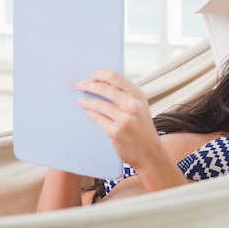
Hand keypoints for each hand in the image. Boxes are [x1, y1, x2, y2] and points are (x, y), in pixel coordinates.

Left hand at [75, 70, 187, 190]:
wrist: (149, 153)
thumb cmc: (141, 128)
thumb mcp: (139, 106)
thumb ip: (124, 94)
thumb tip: (100, 83)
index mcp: (138, 95)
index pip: (114, 76)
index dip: (98, 75)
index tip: (90, 77)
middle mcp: (132, 105)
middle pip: (104, 88)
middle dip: (88, 85)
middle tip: (79, 85)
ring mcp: (124, 119)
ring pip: (98, 104)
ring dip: (86, 101)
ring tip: (80, 101)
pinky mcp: (116, 132)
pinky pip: (97, 118)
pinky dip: (89, 113)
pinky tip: (87, 111)